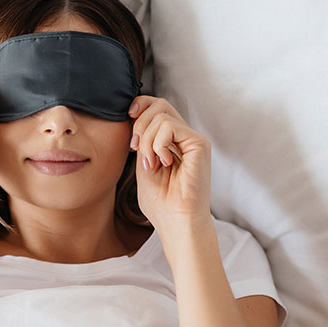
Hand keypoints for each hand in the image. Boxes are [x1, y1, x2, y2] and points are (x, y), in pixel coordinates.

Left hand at [128, 95, 211, 234]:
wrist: (177, 223)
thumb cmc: (161, 203)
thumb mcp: (142, 164)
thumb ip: (142, 140)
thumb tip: (134, 116)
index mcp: (172, 141)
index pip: (157, 107)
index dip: (140, 106)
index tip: (128, 119)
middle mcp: (184, 138)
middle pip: (159, 104)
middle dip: (139, 123)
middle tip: (136, 148)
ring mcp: (193, 140)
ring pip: (161, 115)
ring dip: (146, 140)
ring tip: (151, 163)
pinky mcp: (199, 144)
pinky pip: (169, 126)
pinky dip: (157, 144)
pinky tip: (164, 162)